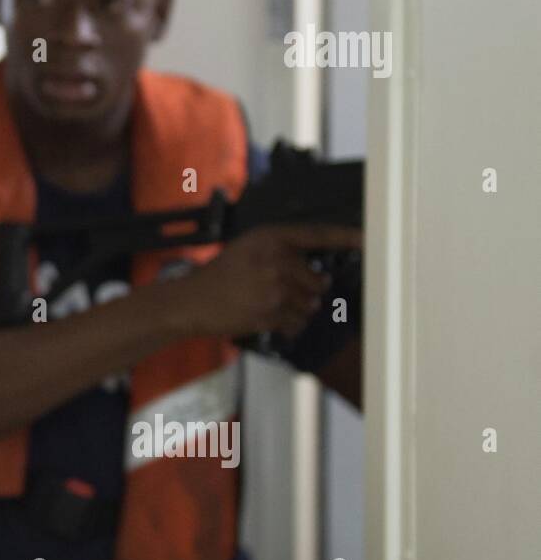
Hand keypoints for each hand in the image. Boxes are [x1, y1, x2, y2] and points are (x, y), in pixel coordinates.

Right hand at [171, 224, 362, 338]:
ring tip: (271, 304)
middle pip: (319, 281)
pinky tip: (268, 317)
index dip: (346, 237)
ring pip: (310, 305)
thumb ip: (280, 250)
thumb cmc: (220, 273)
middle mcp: (277, 261)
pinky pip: (297, 323)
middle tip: (283, 291)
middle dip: (307, 290)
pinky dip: (288, 324)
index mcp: (271, 238)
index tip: (367, 240)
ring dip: (298, 309)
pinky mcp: (272, 314)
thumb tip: (315, 268)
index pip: (318, 235)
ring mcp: (276, 289)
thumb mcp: (248, 247)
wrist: (193, 300)